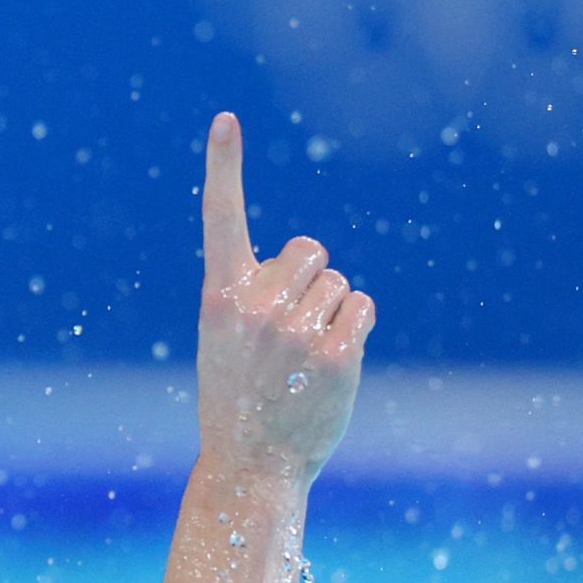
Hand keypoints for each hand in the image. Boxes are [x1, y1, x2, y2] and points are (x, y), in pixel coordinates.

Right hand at [193, 112, 372, 481]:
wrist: (251, 463)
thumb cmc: (241, 396)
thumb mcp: (227, 339)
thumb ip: (255, 293)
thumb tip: (311, 262)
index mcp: (220, 296)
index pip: (221, 219)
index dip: (223, 165)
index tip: (224, 119)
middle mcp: (254, 305)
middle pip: (309, 250)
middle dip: (310, 278)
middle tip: (290, 329)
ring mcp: (296, 329)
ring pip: (339, 282)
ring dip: (331, 311)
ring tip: (304, 358)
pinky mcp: (337, 351)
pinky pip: (362, 307)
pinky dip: (354, 327)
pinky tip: (330, 363)